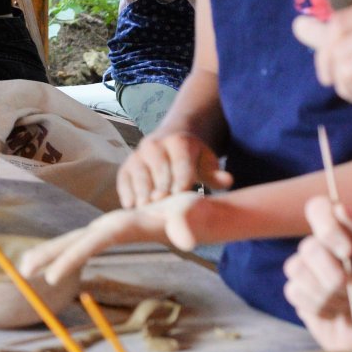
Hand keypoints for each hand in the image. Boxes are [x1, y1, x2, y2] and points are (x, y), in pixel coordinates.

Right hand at [20, 192, 207, 286]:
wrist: (195, 207)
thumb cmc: (197, 214)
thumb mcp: (196, 218)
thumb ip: (190, 225)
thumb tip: (184, 239)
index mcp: (124, 224)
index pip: (91, 243)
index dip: (70, 259)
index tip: (51, 277)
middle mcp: (112, 224)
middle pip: (74, 239)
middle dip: (48, 254)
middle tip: (22, 270)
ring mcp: (110, 227)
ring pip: (75, 240)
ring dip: (51, 253)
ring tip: (27, 268)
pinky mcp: (114, 232)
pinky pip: (84, 244)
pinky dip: (65, 253)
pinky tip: (55, 263)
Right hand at [117, 131, 231, 206]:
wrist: (170, 142)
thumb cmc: (192, 159)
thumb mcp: (207, 162)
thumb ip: (215, 174)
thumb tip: (227, 180)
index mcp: (179, 142)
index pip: (180, 163)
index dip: (181, 179)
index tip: (180, 197)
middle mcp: (155, 144)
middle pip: (158, 169)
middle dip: (160, 188)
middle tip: (161, 207)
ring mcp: (137, 154)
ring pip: (139, 174)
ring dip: (142, 192)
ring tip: (145, 209)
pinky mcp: (126, 166)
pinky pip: (124, 179)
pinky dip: (126, 192)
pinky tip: (131, 206)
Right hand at [282, 196, 351, 351]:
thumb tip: (340, 207)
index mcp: (347, 237)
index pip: (319, 209)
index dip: (326, 225)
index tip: (347, 251)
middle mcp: (326, 251)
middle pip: (308, 246)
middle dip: (333, 273)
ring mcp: (310, 274)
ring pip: (296, 269)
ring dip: (328, 292)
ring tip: (349, 305)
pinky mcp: (302, 298)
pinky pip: (294, 291)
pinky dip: (319, 305)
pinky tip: (336, 314)